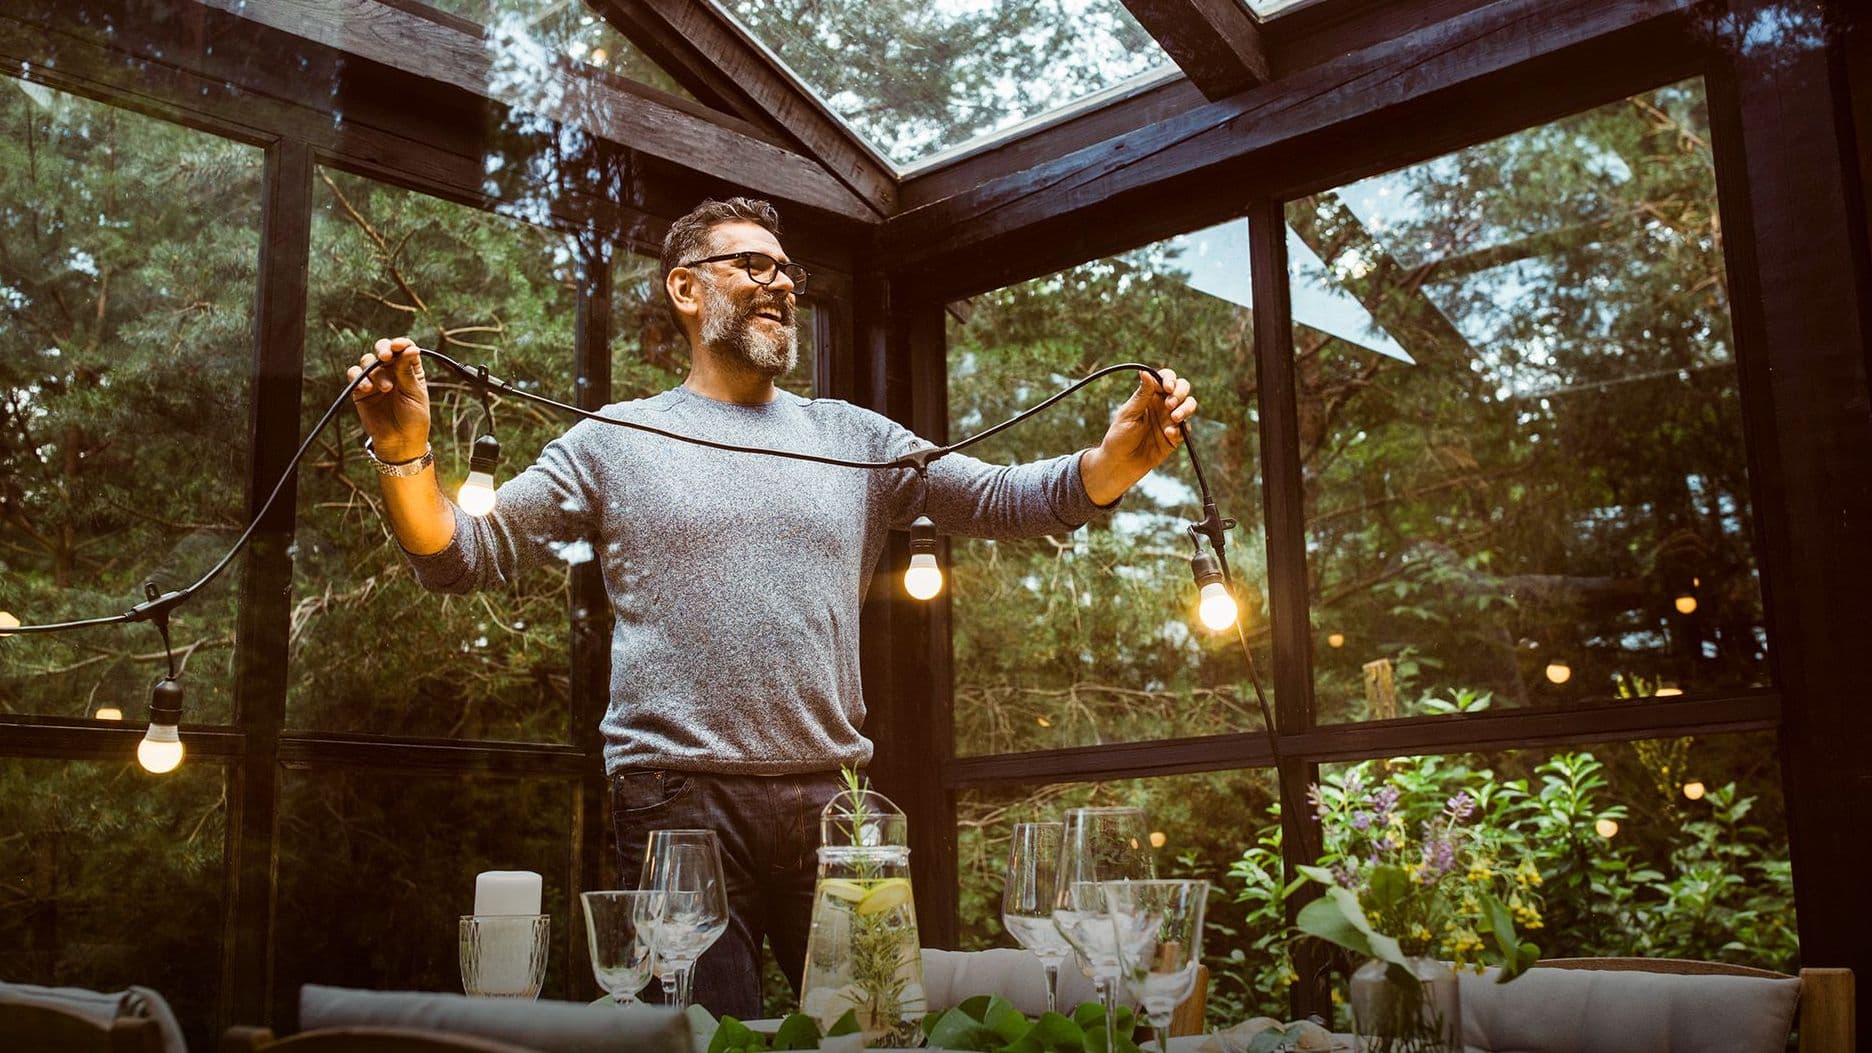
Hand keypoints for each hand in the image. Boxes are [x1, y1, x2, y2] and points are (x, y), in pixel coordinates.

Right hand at [347, 336, 430, 462]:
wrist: (400, 442)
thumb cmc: (413, 419)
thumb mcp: (415, 394)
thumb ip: (407, 372)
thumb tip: (410, 348)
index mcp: (409, 369)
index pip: (404, 349)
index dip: (400, 344)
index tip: (399, 346)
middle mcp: (391, 371)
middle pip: (383, 349)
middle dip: (383, 349)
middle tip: (386, 357)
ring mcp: (375, 379)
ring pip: (368, 361)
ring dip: (375, 371)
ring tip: (386, 388)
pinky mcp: (361, 390)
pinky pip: (354, 376)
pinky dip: (358, 378)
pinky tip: (367, 389)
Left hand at [1079, 368, 1198, 505]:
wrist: (1121, 464)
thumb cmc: (1119, 437)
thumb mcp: (1128, 414)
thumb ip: (1142, 395)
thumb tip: (1145, 371)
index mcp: (1149, 396)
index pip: (1165, 379)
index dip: (1170, 379)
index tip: (1167, 388)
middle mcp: (1162, 405)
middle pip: (1182, 389)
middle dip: (1180, 393)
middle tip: (1170, 404)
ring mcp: (1170, 420)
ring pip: (1189, 406)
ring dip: (1185, 409)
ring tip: (1174, 417)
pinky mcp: (1176, 436)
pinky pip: (1185, 429)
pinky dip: (1180, 429)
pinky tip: (1168, 434)